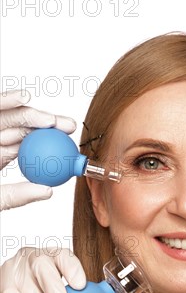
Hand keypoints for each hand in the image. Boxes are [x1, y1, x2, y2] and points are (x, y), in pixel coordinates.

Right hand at [0, 89, 76, 209]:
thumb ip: (16, 195)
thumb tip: (48, 193)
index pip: (29, 147)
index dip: (51, 144)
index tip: (70, 146)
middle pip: (22, 127)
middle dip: (47, 124)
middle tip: (68, 126)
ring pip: (8, 116)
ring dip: (31, 113)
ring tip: (51, 119)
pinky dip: (5, 100)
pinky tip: (24, 97)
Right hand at [0, 247, 86, 292]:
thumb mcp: (66, 289)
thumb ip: (85, 292)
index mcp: (53, 256)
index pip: (63, 256)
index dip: (72, 269)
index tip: (81, 285)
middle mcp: (33, 258)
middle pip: (43, 267)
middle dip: (53, 285)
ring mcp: (16, 270)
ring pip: (28, 287)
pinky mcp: (4, 285)